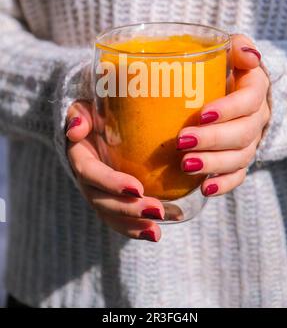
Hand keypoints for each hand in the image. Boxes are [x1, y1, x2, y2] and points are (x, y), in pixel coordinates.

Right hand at [66, 102, 163, 241]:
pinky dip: (136, 228)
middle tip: (157, 210)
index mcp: (80, 156)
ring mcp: (98, 194)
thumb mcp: (84, 108)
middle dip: (128, 209)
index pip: (91, 172)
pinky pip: (120, 220)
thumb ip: (79, 115)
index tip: (137, 188)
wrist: (95, 128)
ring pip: (111, 216)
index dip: (111, 182)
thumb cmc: (95, 115)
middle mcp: (86, 180)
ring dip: (133, 226)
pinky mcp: (111, 201)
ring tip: (156, 232)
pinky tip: (157, 232)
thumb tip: (75, 130)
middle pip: (102, 201)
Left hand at [177, 34, 270, 196]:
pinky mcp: (239, 159)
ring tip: (186, 165)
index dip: (229, 109)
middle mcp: (256, 118)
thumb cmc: (221, 68)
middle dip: (213, 140)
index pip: (250, 100)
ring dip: (213, 164)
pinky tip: (204, 188)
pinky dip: (223, 184)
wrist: (225, 90)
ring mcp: (249, 141)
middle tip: (183, 142)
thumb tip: (249, 56)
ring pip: (239, 158)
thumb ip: (237, 46)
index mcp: (254, 89)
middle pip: (243, 133)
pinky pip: (238, 176)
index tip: (201, 115)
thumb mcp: (229, 50)